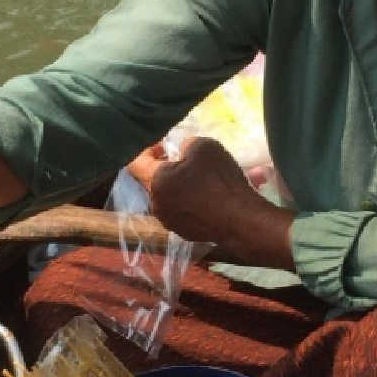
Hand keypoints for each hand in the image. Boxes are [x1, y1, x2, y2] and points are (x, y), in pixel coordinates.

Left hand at [126, 137, 293, 266]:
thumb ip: (185, 145)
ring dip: (178, 184)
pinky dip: (188, 200)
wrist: (241, 220)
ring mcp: (169, 221)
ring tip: (200, 177)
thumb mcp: (203, 146)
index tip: (164, 144)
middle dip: (165, 167)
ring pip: (167, 196)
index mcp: (155, 182)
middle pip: (152, 180)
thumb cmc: (220, 180)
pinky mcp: (184, 232)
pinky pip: (180, 210)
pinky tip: (208, 196)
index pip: (135, 162)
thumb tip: (181, 152)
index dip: (147, 148)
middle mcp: (156, 204)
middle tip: (184, 159)